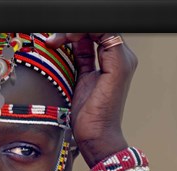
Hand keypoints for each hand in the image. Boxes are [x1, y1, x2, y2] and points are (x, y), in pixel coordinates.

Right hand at [46, 33, 137, 166]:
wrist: (95, 136)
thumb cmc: (105, 113)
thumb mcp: (113, 74)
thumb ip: (110, 48)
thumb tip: (98, 30)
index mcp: (122, 57)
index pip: (105, 29)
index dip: (86, 27)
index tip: (70, 33)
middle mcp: (113, 59)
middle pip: (93, 32)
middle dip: (74, 30)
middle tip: (58, 38)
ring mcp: (99, 67)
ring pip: (83, 39)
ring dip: (68, 37)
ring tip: (54, 42)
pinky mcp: (86, 74)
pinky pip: (78, 52)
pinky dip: (67, 47)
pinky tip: (57, 47)